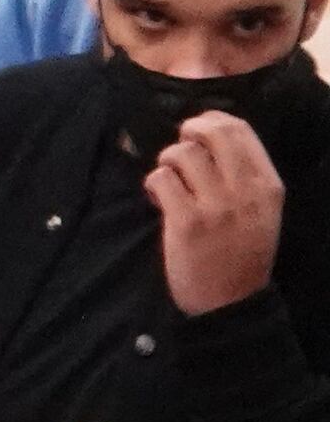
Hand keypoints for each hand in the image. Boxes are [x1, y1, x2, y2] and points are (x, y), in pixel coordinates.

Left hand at [150, 106, 285, 316]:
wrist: (231, 300)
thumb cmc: (241, 252)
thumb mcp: (260, 210)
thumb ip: (244, 175)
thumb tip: (214, 135)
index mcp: (267, 184)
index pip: (241, 130)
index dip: (212, 120)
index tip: (197, 130)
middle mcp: (245, 189)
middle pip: (213, 132)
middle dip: (187, 131)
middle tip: (179, 149)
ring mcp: (216, 205)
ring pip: (182, 153)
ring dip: (167, 162)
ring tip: (169, 181)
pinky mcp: (186, 221)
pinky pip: (161, 180)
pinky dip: (153, 184)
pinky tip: (158, 199)